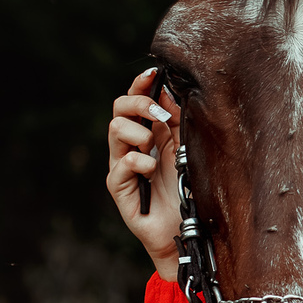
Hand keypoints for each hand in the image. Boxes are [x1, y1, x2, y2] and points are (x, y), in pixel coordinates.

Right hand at [106, 66, 180, 279]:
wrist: (186, 230)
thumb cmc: (187, 191)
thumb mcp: (185, 149)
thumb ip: (177, 122)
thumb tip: (167, 91)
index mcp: (149, 134)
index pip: (135, 101)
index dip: (139, 85)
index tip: (152, 73)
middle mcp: (131, 146)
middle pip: (118, 109)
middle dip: (137, 103)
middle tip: (157, 114)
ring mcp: (122, 166)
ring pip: (114, 130)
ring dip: (138, 132)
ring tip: (154, 148)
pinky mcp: (119, 188)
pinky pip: (121, 164)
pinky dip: (138, 162)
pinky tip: (150, 171)